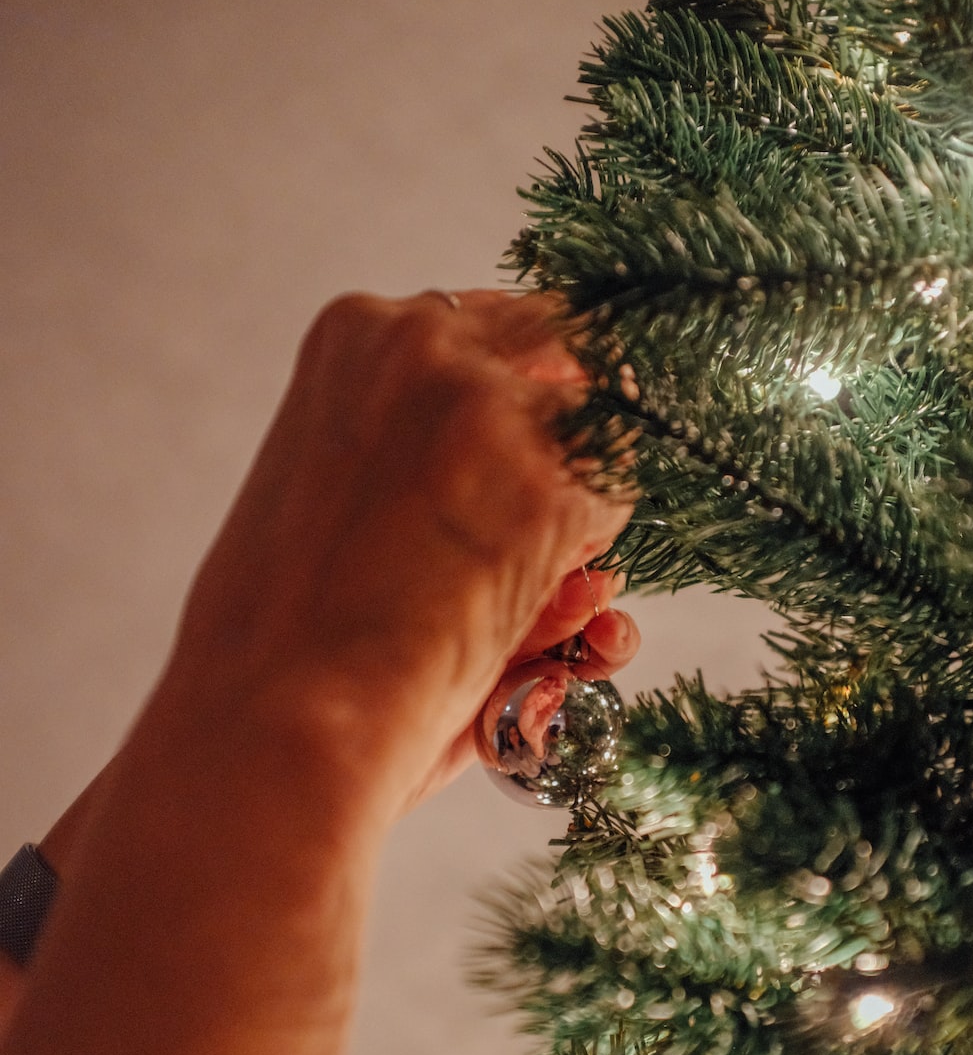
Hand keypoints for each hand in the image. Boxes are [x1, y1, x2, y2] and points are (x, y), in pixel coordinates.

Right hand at [165, 289, 637, 823]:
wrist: (275, 725)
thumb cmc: (284, 647)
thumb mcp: (333, 504)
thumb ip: (429, 471)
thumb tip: (563, 530)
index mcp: (356, 333)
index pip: (494, 329)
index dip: (527, 400)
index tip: (534, 452)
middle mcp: (426, 341)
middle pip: (569, 347)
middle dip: (574, 433)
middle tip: (554, 520)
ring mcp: (492, 410)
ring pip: (603, 437)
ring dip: (577, 520)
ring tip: (506, 603)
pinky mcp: (549, 489)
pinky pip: (616, 516)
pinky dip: (585, 579)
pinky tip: (519, 628)